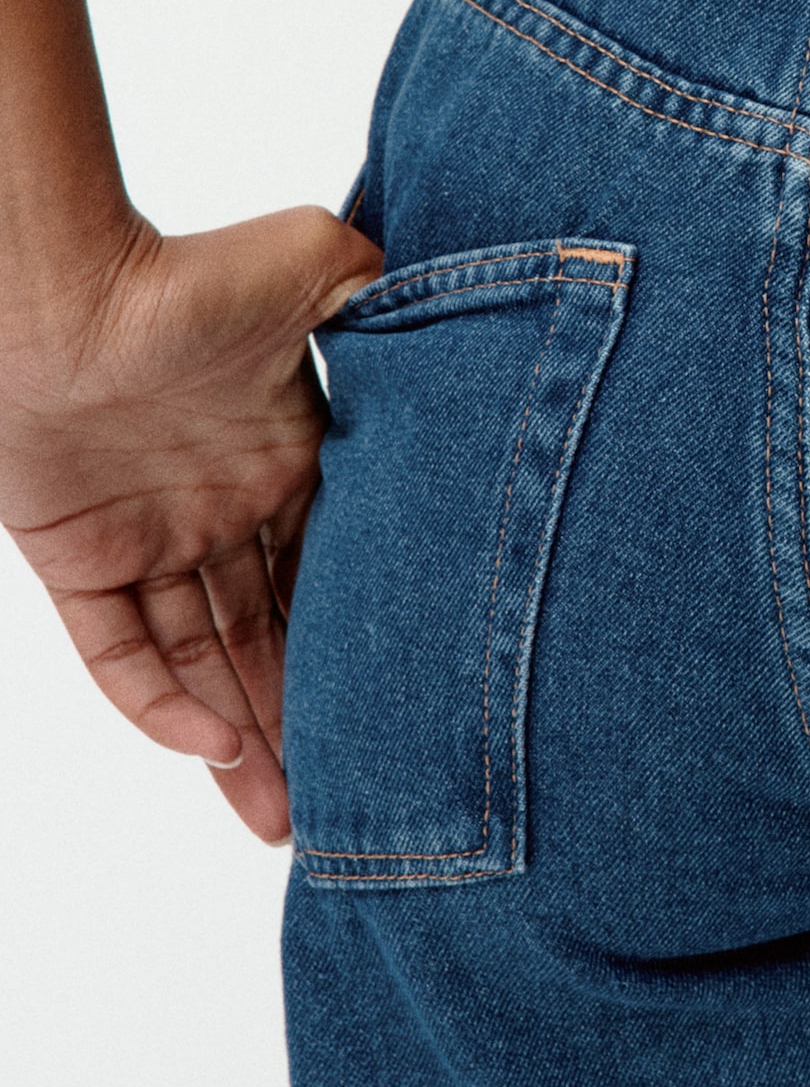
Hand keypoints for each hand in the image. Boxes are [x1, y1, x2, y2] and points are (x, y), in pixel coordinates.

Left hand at [0, 205, 381, 842]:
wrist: (63, 290)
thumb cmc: (190, 271)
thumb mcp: (319, 266)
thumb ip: (386, 294)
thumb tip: (468, 309)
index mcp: (287, 457)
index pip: (331, 569)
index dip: (364, 635)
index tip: (412, 698)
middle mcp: (222, 508)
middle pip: (271, 635)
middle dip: (308, 718)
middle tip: (347, 800)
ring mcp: (150, 538)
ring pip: (202, 662)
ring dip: (243, 738)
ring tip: (281, 820)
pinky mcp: (81, 562)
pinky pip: (120, 656)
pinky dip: (161, 706)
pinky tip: (214, 746)